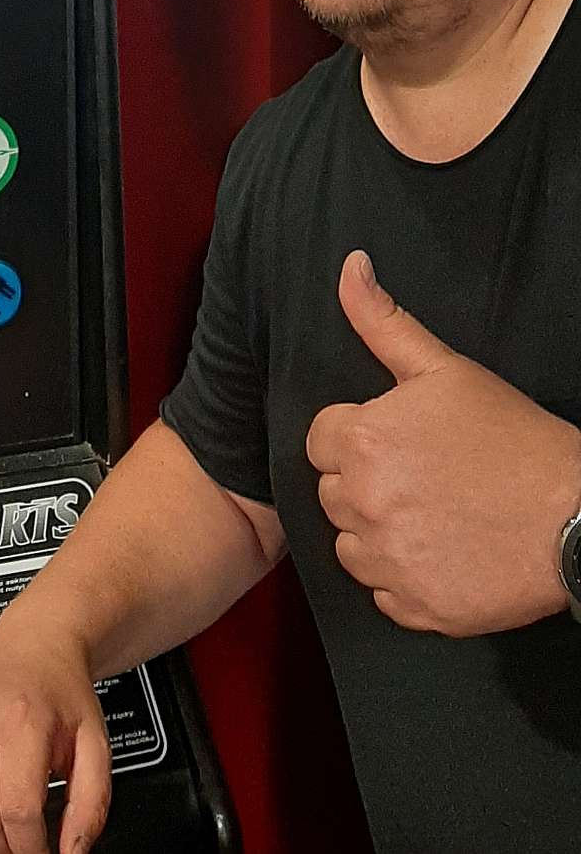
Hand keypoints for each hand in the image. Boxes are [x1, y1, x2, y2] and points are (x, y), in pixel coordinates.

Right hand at [0, 618, 110, 853]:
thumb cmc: (63, 689)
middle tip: (26, 843)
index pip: (19, 809)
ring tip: (4, 827)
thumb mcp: (95, 742)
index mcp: (22, 720)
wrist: (33, 643)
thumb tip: (71, 851)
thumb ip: (91, 803)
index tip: (45, 852)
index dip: (33, 847)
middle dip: (5, 847)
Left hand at [306, 250, 580, 635]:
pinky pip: (383, 594)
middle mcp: (363, 505)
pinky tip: (441, 553)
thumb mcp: (445, 368)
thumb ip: (384, 321)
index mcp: (363, 442)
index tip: (398, 440)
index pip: (321, 440)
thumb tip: (349, 267)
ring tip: (431, 514)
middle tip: (420, 475)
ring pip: (351, 546)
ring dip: (377, 533)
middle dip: (364, 482)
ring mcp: (388, 564)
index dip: (357, 436)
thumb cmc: (510, 437)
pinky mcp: (415, 609)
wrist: (573, 517)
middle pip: (333, 492)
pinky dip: (403, 578)